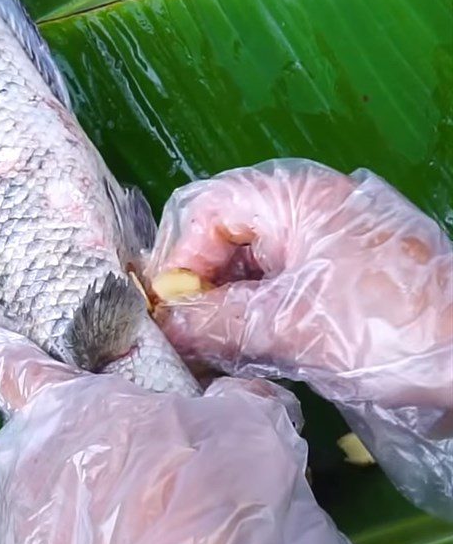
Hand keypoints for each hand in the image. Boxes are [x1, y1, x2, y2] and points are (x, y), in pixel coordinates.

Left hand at [0, 324, 449, 543]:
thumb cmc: (225, 499)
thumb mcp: (248, 423)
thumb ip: (227, 398)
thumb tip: (235, 394)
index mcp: (65, 410)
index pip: (4, 366)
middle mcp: (25, 468)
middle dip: (22, 461)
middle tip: (79, 476)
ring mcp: (20, 539)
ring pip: (12, 519)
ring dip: (46, 519)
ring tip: (108, 537)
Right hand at [147, 159, 452, 518]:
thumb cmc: (383, 325)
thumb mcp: (291, 322)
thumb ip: (216, 321)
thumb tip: (161, 325)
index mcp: (292, 197)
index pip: (208, 209)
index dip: (180, 257)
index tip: (166, 307)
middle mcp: (299, 211)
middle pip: (222, 237)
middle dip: (198, 285)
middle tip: (180, 333)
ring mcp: (314, 245)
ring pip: (244, 266)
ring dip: (220, 306)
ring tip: (203, 347)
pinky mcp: (325, 278)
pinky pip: (269, 287)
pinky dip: (248, 315)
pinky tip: (235, 347)